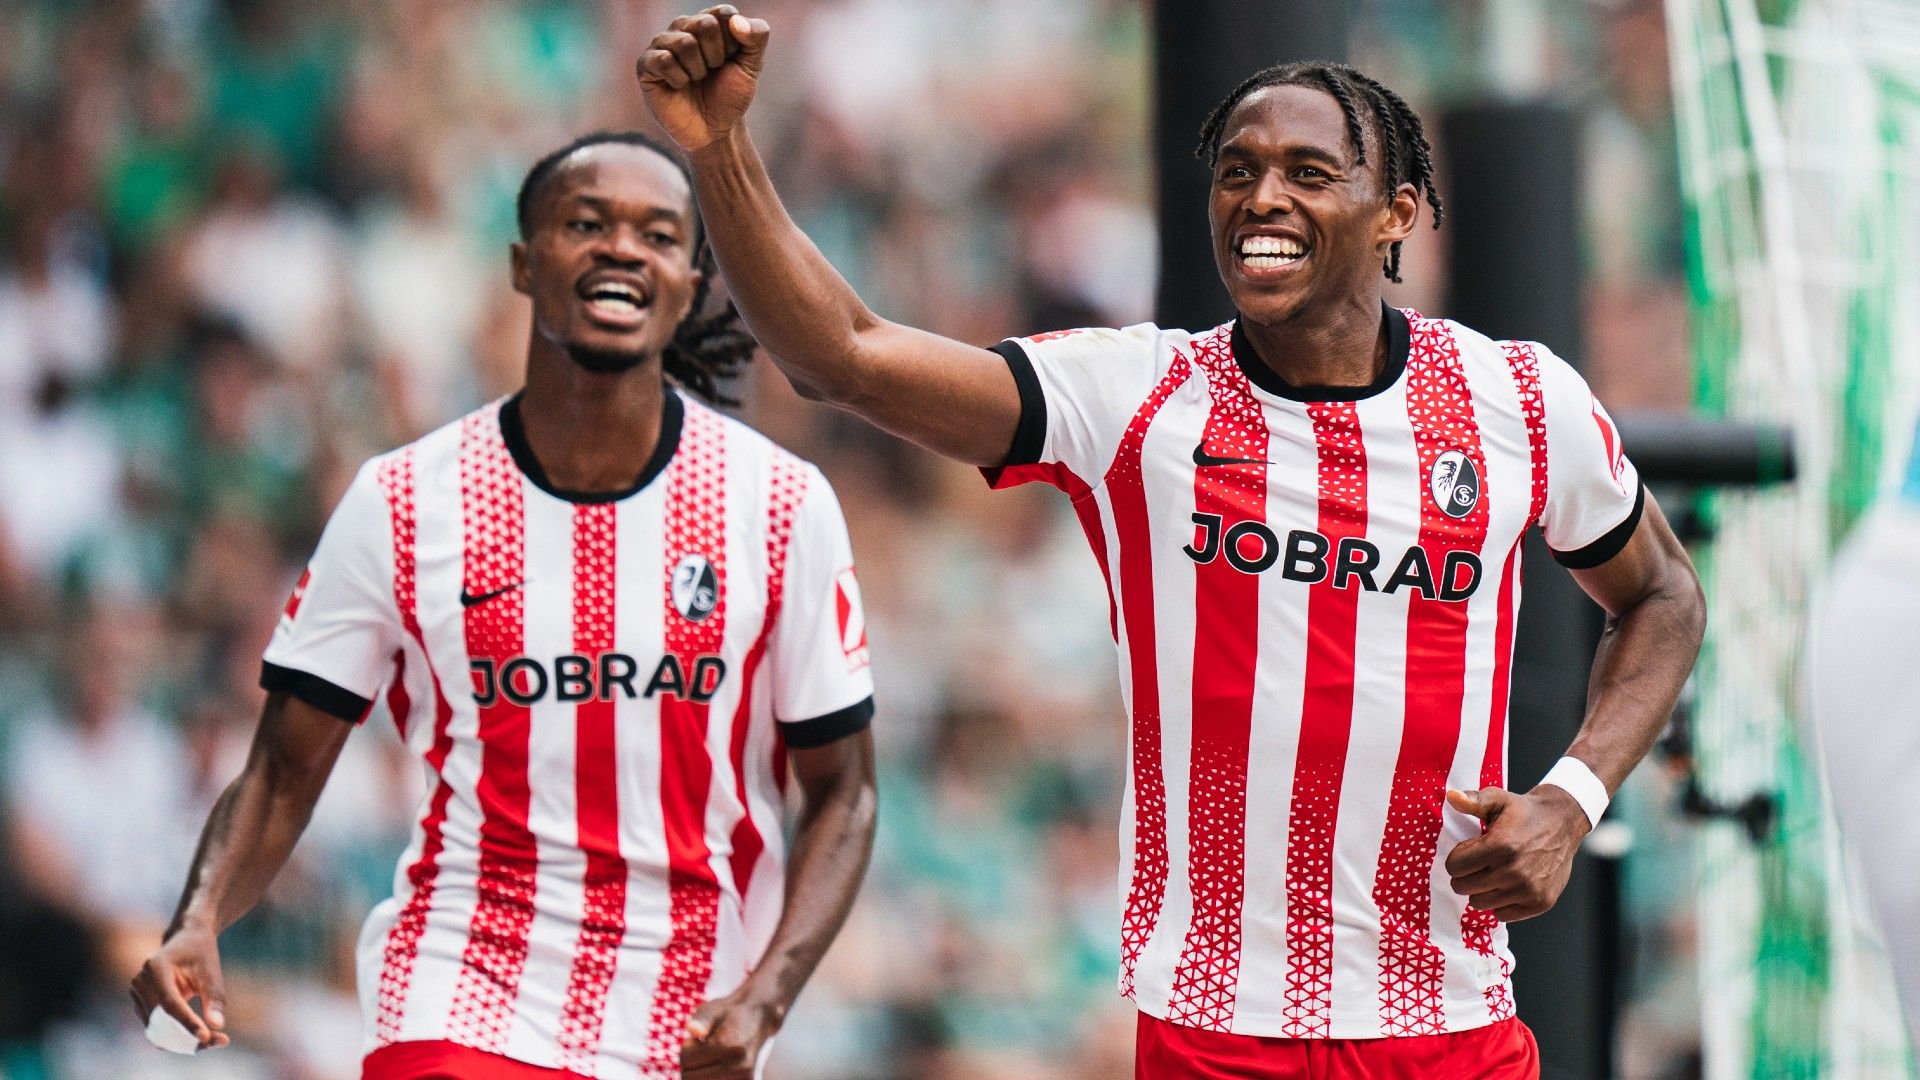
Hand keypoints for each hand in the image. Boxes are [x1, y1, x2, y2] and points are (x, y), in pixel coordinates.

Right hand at [128, 924, 229, 1049]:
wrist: (186, 939)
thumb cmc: (200, 953)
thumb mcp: (212, 971)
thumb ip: (214, 997)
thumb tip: (217, 1025)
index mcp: (156, 967)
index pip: (170, 1003)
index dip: (187, 1022)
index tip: (206, 1036)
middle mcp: (140, 981)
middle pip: (161, 1019)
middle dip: (187, 1035)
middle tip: (218, 1041)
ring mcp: (136, 993)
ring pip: (158, 1028)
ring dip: (182, 1039)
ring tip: (214, 1040)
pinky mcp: (139, 1004)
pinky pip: (155, 1027)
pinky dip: (176, 1035)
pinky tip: (198, 1037)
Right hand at [638, 6, 770, 153]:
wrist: (714, 130)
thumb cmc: (730, 96)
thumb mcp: (752, 65)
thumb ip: (757, 35)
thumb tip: (735, 20)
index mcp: (708, 21)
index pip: (724, 14)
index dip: (733, 43)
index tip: (731, 60)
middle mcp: (683, 27)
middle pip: (705, 25)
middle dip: (716, 57)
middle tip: (712, 72)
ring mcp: (662, 44)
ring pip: (685, 43)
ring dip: (698, 70)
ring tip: (695, 80)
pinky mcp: (646, 65)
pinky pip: (664, 60)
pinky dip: (679, 79)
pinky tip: (679, 86)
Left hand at [680, 988, 783, 1078]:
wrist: (759, 1019)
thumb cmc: (730, 1013)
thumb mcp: (713, 1009)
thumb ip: (701, 1019)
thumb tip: (692, 1029)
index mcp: (728, 1044)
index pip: (686, 1060)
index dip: (686, 1047)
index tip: (698, 1038)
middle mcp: (738, 1065)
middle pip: (690, 1078)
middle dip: (690, 1064)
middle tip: (702, 1049)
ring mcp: (744, 1077)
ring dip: (699, 1073)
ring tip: (711, 1057)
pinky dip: (710, 1077)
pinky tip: (718, 1065)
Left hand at [1444, 785, 1589, 921]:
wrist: (1562, 822)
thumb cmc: (1524, 812)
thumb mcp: (1497, 799)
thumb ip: (1472, 801)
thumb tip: (1451, 796)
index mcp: (1501, 845)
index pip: (1455, 866)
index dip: (1457, 858)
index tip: (1469, 851)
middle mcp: (1515, 871)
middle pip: (1464, 887)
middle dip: (1464, 875)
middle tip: (1478, 864)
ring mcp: (1528, 889)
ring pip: (1480, 903)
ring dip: (1481, 890)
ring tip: (1492, 874)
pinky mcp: (1540, 902)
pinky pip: (1503, 915)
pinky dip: (1500, 903)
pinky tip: (1507, 885)